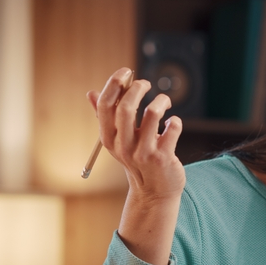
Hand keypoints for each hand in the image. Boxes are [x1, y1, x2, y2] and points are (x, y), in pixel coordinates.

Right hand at [87, 68, 185, 200]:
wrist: (154, 192)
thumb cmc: (137, 160)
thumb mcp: (118, 141)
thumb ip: (106, 117)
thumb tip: (90, 93)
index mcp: (109, 138)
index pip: (105, 105)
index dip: (114, 83)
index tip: (126, 72)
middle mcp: (124, 146)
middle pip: (126, 107)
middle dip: (138, 88)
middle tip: (146, 84)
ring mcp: (144, 152)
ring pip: (152, 113)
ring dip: (161, 101)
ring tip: (165, 102)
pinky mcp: (163, 158)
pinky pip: (172, 128)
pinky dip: (175, 121)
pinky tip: (173, 124)